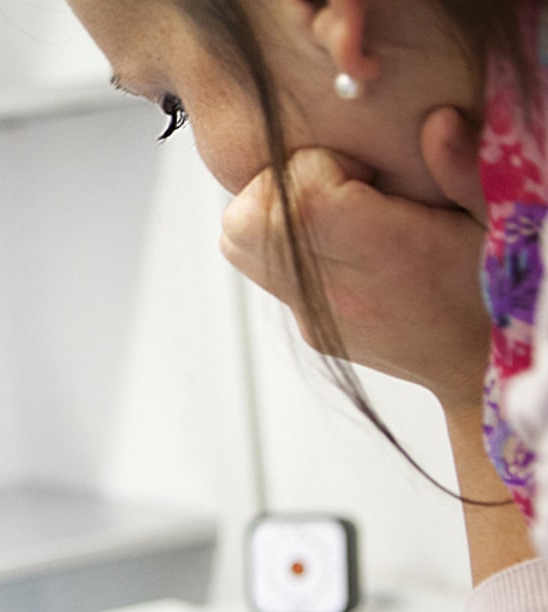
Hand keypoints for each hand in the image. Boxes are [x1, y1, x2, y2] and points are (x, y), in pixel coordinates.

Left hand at [221, 112, 487, 413]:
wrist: (479, 365)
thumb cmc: (495, 285)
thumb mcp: (499, 218)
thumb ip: (466, 169)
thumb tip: (437, 122)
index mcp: (385, 257)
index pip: (296, 196)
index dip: (318, 163)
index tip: (363, 171)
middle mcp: (336, 292)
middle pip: (242, 221)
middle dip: (279, 184)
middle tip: (336, 184)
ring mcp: (313, 315)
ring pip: (237, 245)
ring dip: (272, 213)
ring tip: (332, 208)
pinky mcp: (307, 327)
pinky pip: (261, 270)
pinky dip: (283, 242)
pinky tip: (338, 239)